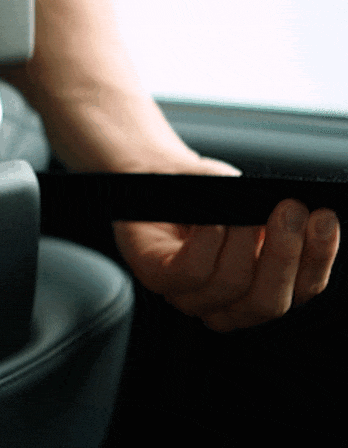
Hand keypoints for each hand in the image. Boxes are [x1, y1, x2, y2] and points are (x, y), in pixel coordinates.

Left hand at [113, 156, 340, 331]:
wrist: (163, 175)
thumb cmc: (212, 196)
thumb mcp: (257, 207)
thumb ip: (283, 225)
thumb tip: (311, 224)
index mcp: (258, 294)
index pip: (300, 292)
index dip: (317, 259)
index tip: (325, 218)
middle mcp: (224, 306)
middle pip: (267, 302)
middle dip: (285, 255)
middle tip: (292, 209)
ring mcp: (187, 297)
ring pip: (230, 285)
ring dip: (244, 240)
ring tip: (246, 208)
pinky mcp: (156, 277)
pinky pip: (190, 272)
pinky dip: (208, 242)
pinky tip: (215, 218)